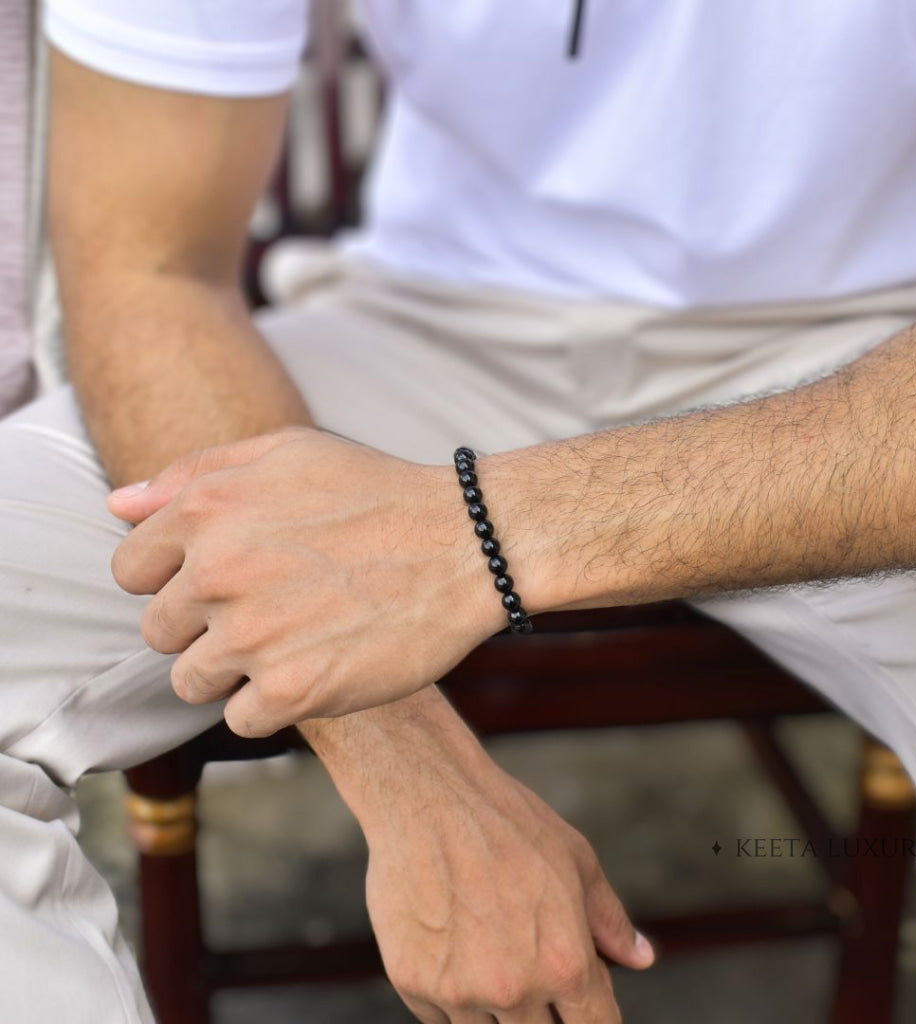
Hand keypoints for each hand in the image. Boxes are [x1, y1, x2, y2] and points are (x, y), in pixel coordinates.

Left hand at [108, 428, 501, 736]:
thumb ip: (194, 475)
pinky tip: (314, 669)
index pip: (129, 572)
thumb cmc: (378, 493)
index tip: (222, 581)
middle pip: (159, 632)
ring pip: (192, 682)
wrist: (466, 544)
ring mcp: (254, 637)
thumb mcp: (287, 452)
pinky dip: (273, 703)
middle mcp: (219, 573)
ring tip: (294, 641)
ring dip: (235, 669)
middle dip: (205, 626)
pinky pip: (241, 720)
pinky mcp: (294, 691)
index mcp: (207, 512)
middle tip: (271, 610)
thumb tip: (116, 508)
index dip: (173, 580)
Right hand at [304, 693, 654, 1023]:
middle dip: (546, 1012)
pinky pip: (442, 1017)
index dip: (595, 1019)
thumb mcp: (577, 861)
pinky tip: (454, 945)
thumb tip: (642, 958)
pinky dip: (453, 996)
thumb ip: (610, 920)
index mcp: (565, 962)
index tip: (585, 1009)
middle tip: (531, 964)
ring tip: (488, 945)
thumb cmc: (507, 822)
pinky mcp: (413, 984)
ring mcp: (459, 992)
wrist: (429, 797)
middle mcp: (514, 989)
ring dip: (496, 1005)